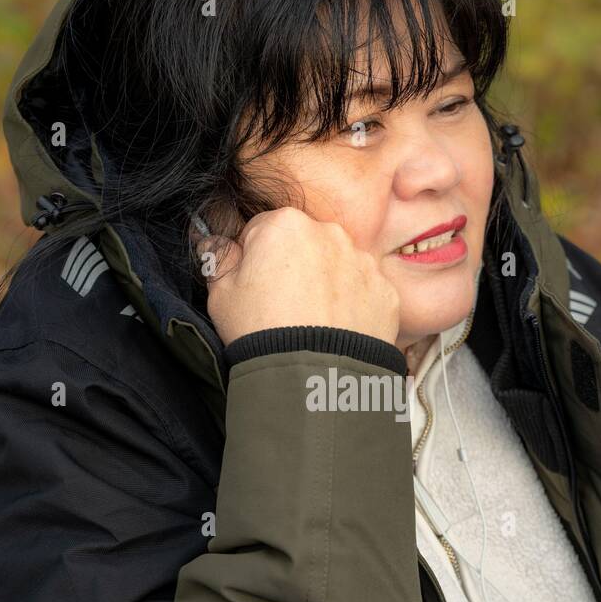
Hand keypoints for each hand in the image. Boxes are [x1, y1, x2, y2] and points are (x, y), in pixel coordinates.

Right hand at [201, 205, 400, 348]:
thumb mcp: (220, 295)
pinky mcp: (385, 292)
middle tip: (283, 308)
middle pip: (305, 244)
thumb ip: (218, 258)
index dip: (255, 259)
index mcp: (285, 224)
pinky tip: (336, 330)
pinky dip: (353, 307)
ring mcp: (362, 262)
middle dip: (295, 267)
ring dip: (326, 285)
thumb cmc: (260, 332)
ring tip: (311, 323)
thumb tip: (215, 243)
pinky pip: (364, 292)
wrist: (312, 377)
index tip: (255, 286)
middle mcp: (330, 233)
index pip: (263, 230)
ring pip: (338, 266)